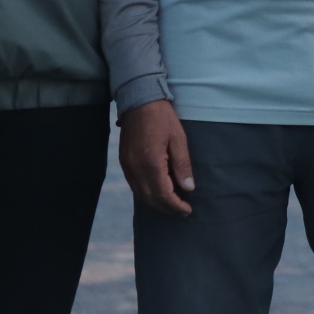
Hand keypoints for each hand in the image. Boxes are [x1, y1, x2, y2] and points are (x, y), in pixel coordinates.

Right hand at [120, 98, 194, 216]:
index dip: (176, 207)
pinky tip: (158, 192)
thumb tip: (189, 188)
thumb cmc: (162, 118)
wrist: (139, 101)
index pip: (163, 196)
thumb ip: (182, 165)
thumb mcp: (178, 139)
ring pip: (141, 196)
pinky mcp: (124, 163)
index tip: (188, 211)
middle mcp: (135, 169)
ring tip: (173, 204)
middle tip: (182, 212)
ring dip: (157, 204)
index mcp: (151, 164)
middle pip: (151, 200)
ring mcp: (127, 167)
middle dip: (167, 209)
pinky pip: (134, 186)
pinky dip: (147, 194)